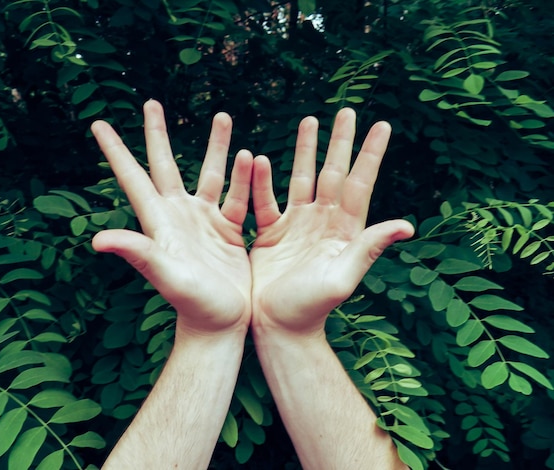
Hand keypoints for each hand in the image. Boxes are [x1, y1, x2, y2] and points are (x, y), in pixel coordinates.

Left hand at [91, 100, 252, 334]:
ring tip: (223, 116)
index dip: (117, 150)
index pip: (134, 177)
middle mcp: (178, 215)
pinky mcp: (227, 229)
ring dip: (216, 146)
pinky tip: (253, 157)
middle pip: (165, 165)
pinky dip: (245, 176)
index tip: (100, 123)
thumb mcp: (166, 275)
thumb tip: (96, 241)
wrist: (221, 323)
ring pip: (209, 173)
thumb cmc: (193, 303)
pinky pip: (236, 194)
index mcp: (159, 221)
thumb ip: (138, 253)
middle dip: (157, 134)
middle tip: (151, 102)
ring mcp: (203, 221)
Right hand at [250, 108, 413, 335]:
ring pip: (300, 178)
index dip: (370, 154)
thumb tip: (408, 225)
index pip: (361, 183)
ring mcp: (297, 225)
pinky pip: (266, 199)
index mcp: (344, 230)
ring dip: (304, 150)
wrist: (278, 326)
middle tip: (346, 111)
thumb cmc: (312, 308)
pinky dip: (261, 179)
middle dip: (339, 142)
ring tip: (308, 121)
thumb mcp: (343, 278)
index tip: (382, 125)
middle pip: (333, 172)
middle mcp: (323, 222)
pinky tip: (257, 158)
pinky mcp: (272, 232)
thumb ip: (369, 248)